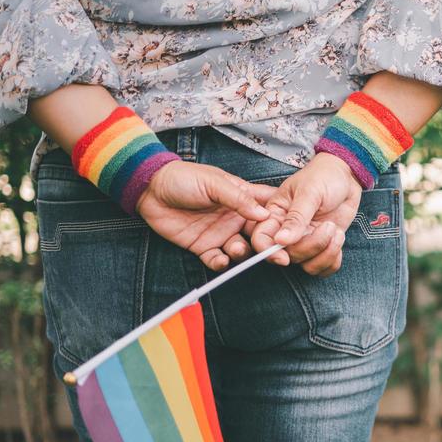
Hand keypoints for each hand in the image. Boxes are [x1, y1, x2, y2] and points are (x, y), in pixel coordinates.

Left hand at [136, 161, 275, 270]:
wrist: (150, 189)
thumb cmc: (183, 178)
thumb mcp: (213, 182)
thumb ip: (239, 198)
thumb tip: (264, 214)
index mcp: (242, 198)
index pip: (269, 210)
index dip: (281, 219)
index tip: (291, 228)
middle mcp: (235, 218)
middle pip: (261, 235)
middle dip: (270, 245)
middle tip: (275, 253)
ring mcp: (220, 233)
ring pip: (242, 250)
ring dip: (244, 254)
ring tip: (237, 249)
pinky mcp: (203, 246)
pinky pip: (217, 260)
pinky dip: (221, 263)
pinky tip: (221, 260)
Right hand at [247, 153, 361, 274]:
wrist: (346, 176)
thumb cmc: (324, 177)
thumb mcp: (310, 192)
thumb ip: (296, 217)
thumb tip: (281, 240)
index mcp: (276, 214)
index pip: (261, 239)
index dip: (269, 252)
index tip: (284, 257)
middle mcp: (287, 231)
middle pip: (289, 255)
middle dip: (311, 246)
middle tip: (328, 226)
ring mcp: (305, 240)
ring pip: (307, 264)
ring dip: (326, 253)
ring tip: (335, 230)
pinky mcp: (323, 246)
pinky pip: (324, 267)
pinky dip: (333, 259)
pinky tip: (339, 238)